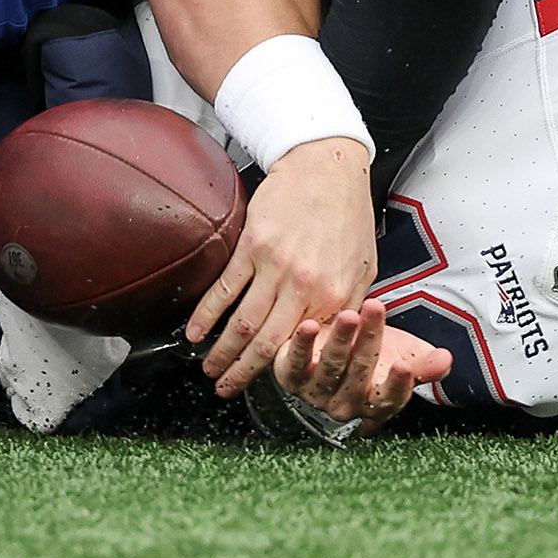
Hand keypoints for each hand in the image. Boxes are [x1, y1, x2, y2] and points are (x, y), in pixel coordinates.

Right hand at [185, 137, 376, 396]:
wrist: (328, 167)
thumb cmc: (349, 215)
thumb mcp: (363, 268)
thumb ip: (346, 307)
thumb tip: (330, 340)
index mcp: (334, 296)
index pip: (305, 348)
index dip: (283, 373)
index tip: (269, 390)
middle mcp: (304, 286)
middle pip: (267, 344)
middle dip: (243, 373)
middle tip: (226, 390)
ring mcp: (275, 267)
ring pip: (242, 323)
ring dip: (222, 352)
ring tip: (209, 371)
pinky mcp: (252, 246)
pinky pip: (225, 289)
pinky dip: (206, 315)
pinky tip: (195, 333)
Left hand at [273, 298, 453, 435]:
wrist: (334, 345)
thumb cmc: (373, 351)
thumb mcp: (405, 354)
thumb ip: (426, 362)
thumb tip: (445, 361)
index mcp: (375, 403)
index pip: (388, 400)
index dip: (397, 384)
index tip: (405, 364)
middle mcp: (344, 404)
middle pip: (359, 376)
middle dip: (369, 341)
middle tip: (376, 310)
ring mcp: (316, 393)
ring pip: (330, 368)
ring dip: (340, 341)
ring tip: (349, 316)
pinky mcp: (290, 376)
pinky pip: (296, 363)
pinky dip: (302, 345)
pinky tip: (309, 326)